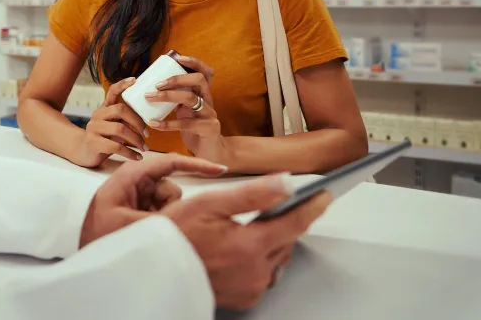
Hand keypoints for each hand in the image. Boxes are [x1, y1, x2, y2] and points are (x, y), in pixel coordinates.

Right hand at [69, 77, 147, 167]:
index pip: (112, 91)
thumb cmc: (104, 138)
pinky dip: (130, 153)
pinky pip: (116, 147)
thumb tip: (148, 120)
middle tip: (147, 134)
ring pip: (120, 129)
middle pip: (120, 110)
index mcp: (104, 108)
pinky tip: (137, 157)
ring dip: (136, 139)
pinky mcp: (93, 143)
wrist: (83, 152)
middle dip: (138, 122)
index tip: (135, 80)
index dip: (123, 84)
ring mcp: (94, 128)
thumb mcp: (113, 125)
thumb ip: (124, 120)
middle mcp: (97, 115)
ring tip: (145, 148)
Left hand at [79, 154, 227, 247]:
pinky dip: (159, 222)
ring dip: (162, 218)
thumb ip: (161, 219)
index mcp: (133, 174)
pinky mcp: (141, 206)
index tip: (220, 169)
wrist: (76, 239)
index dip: (197, 165)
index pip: (171, 163)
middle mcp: (139, 181)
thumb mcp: (128, 223)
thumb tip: (187, 217)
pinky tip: (142, 230)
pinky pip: (162, 212)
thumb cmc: (95, 227)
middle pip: (172, 188)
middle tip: (150, 224)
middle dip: (170, 207)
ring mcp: (141, 194)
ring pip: (170, 203)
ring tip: (140, 229)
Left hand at [145, 55, 225, 163]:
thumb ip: (176, 102)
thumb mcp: (186, 113)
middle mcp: (209, 101)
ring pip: (191, 98)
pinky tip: (154, 123)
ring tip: (150, 97)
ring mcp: (211, 115)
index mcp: (204, 95)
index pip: (205, 73)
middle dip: (176, 79)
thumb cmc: (195, 131)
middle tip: (157, 84)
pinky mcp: (209, 129)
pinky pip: (187, 123)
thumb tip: (151, 90)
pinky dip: (167, 123)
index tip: (178, 58)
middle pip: (198, 80)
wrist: (212, 155)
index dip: (194, 63)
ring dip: (168, 96)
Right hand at [163, 176, 331, 309]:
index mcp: (249, 246)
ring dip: (274, 241)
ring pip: (277, 259)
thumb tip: (284, 183)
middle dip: (287, 222)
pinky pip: (265, 275)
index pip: (294, 223)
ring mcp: (250, 288)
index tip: (325, 195)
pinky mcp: (244, 298)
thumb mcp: (209, 203)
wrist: (154, 267)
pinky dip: (261, 259)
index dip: (312, 207)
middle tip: (279, 205)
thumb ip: (251, 194)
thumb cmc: (174, 234)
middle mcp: (255, 272)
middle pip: (286, 241)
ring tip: (257, 225)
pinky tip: (244, 247)